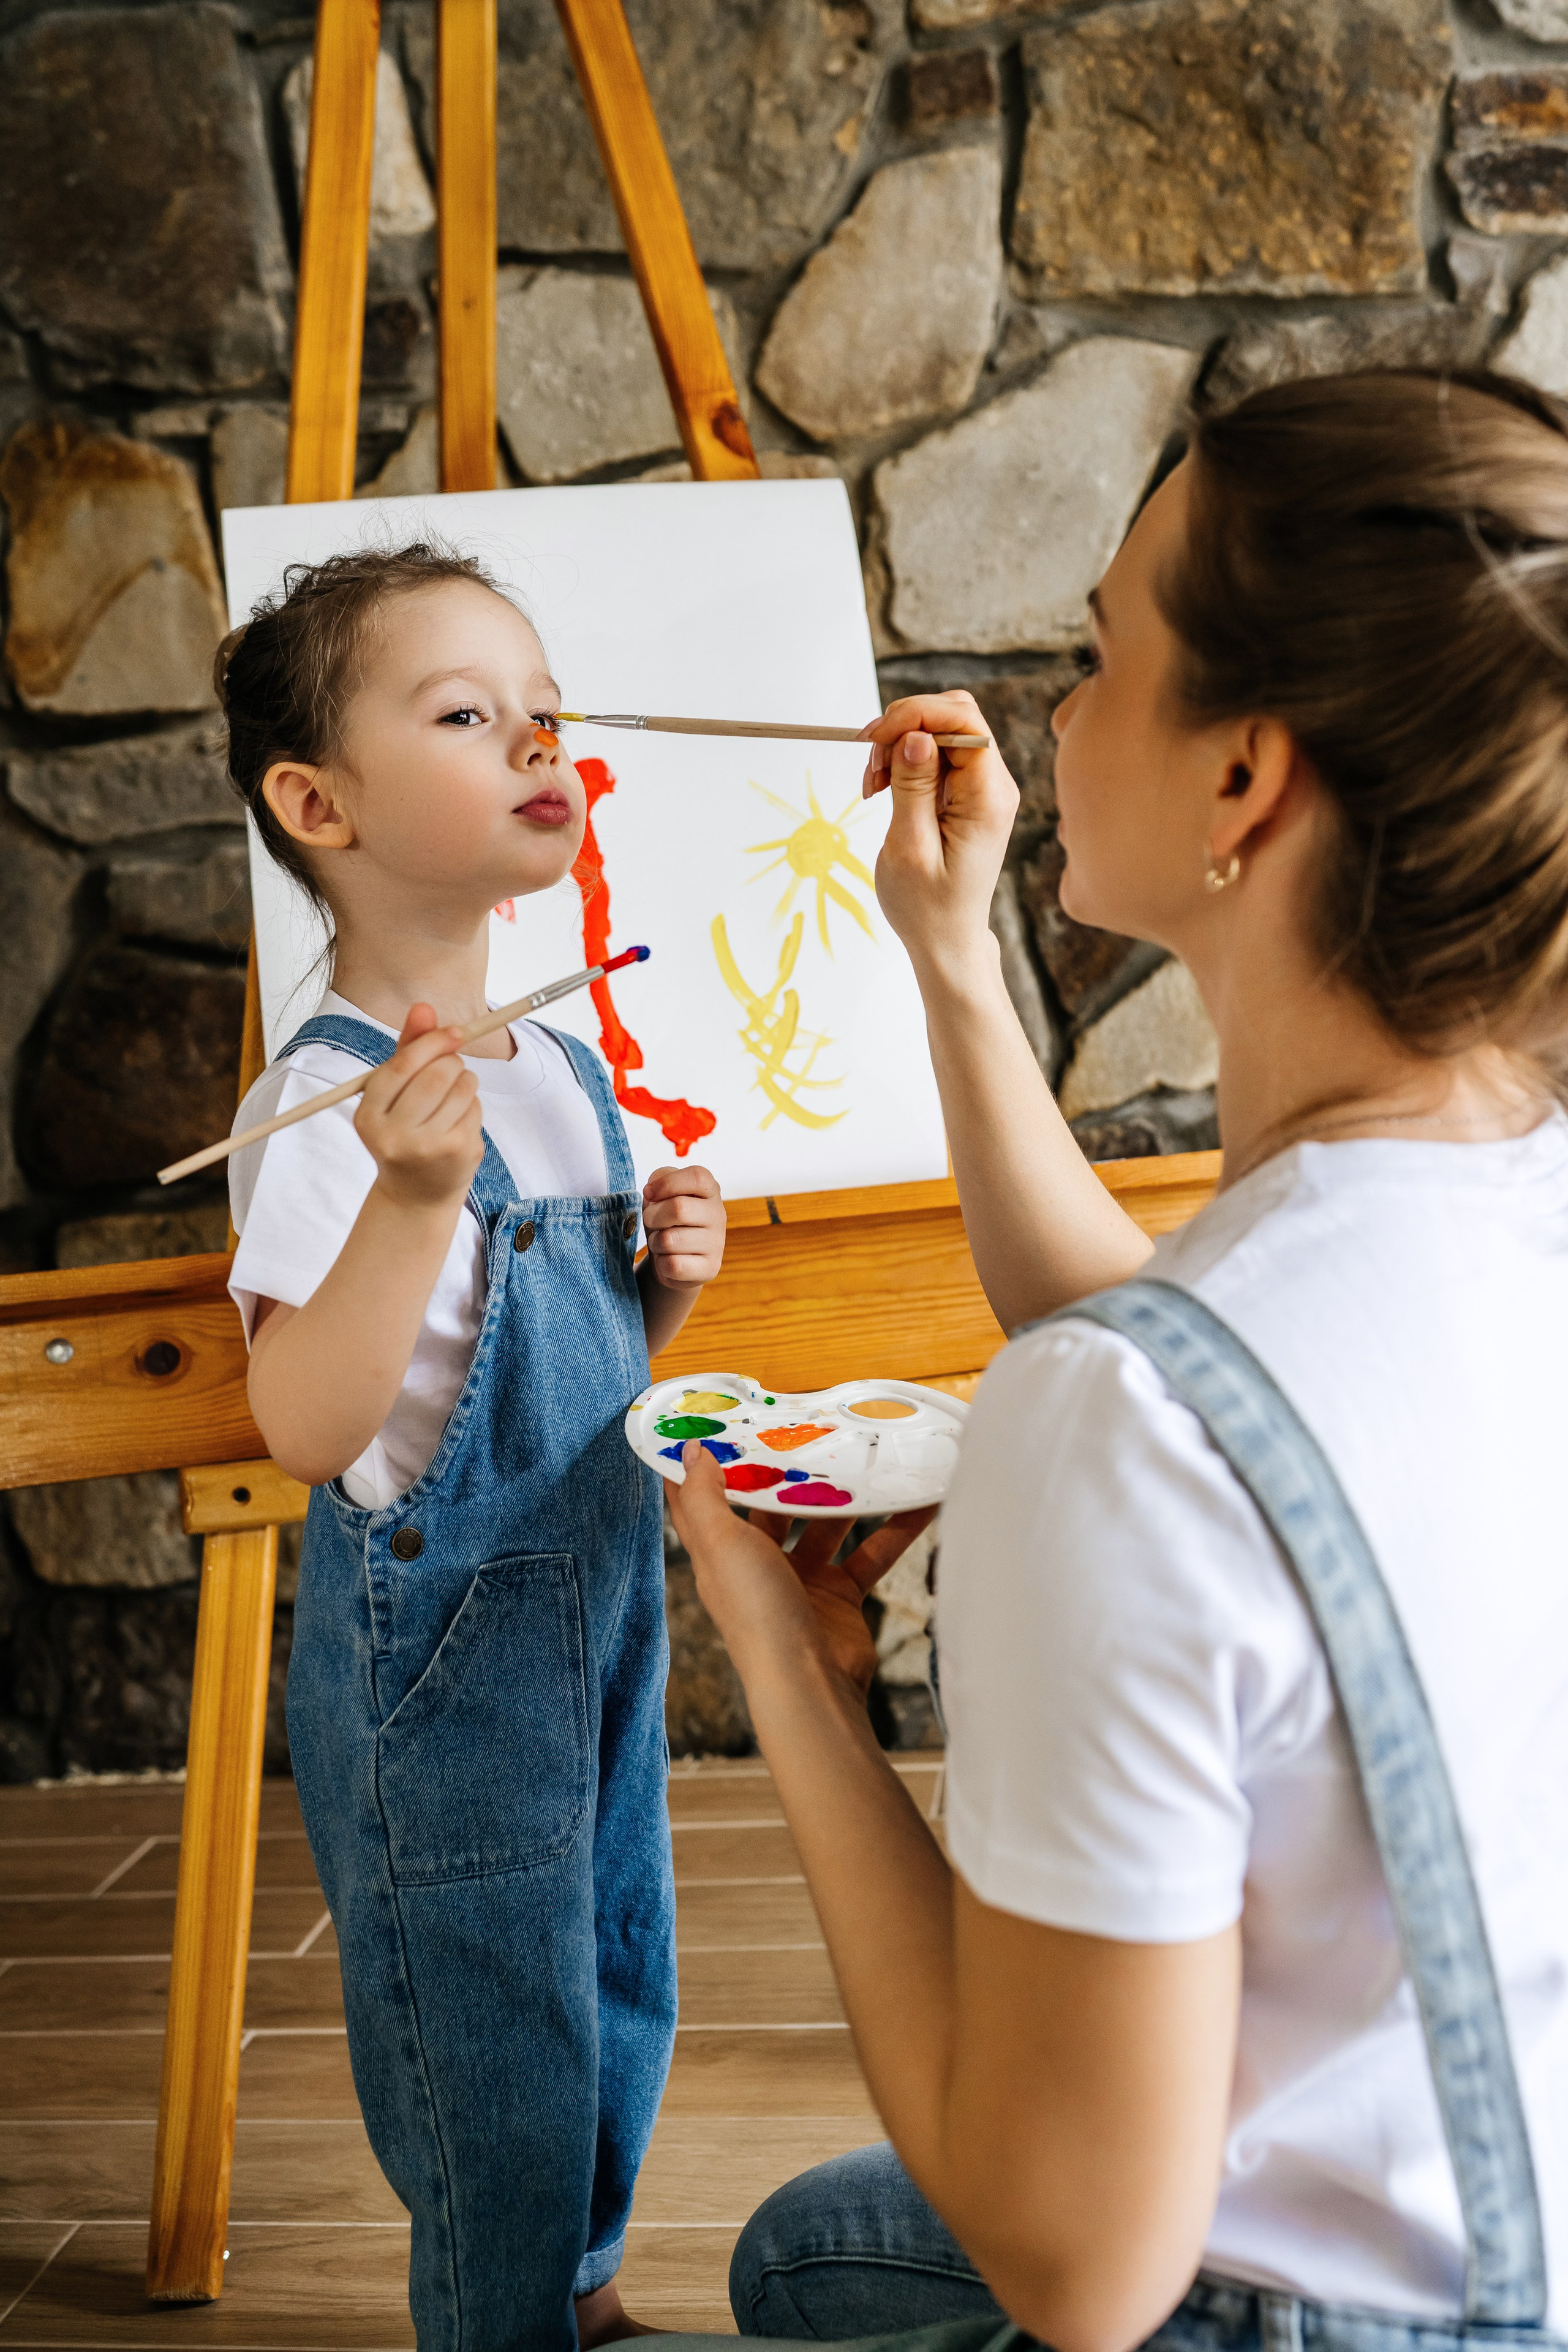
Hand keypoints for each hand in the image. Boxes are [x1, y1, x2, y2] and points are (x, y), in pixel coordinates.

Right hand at [354, 1003, 483, 1210]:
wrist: (416, 1194)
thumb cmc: (404, 1132)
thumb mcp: (395, 1093)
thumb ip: (407, 1049)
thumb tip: (424, 1007)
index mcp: (367, 1117)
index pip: (401, 1067)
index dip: (431, 1042)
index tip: (454, 1031)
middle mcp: (393, 1136)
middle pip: (436, 1075)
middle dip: (451, 1061)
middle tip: (452, 1066)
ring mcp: (427, 1148)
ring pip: (462, 1088)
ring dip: (465, 1081)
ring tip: (453, 1096)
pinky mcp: (457, 1153)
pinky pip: (475, 1108)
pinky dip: (472, 1104)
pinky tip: (459, 1120)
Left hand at [642, 1163, 724, 1290]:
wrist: (674, 1258)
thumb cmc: (667, 1220)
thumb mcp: (662, 1193)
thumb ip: (660, 1179)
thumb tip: (652, 1191)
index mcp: (710, 1190)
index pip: (697, 1177)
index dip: (668, 1183)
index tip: (649, 1193)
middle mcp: (718, 1215)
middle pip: (679, 1209)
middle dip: (653, 1216)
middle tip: (650, 1221)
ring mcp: (716, 1243)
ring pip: (670, 1240)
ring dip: (655, 1242)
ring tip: (661, 1242)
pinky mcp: (710, 1268)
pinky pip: (674, 1265)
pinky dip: (661, 1263)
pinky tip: (667, 1260)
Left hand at [668, 1441, 935, 1698]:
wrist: (811, 1683)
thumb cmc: (758, 1616)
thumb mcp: (722, 1545)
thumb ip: (704, 1495)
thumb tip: (689, 1451)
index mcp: (719, 1553)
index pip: (700, 1500)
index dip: (700, 1464)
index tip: (712, 1422)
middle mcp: (757, 1565)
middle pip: (771, 1506)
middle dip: (790, 1471)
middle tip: (812, 1428)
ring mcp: (800, 1581)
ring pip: (826, 1525)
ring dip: (848, 1496)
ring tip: (871, 1456)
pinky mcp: (839, 1597)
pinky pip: (870, 1554)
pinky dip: (895, 1530)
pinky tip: (921, 1503)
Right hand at [860, 691, 1019, 983]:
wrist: (946, 940)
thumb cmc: (927, 907)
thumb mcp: (910, 848)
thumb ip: (913, 786)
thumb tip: (916, 735)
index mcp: (988, 798)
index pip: (964, 721)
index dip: (916, 714)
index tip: (875, 739)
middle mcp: (994, 785)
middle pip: (955, 715)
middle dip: (904, 725)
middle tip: (870, 763)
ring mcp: (982, 787)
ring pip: (941, 730)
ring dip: (899, 743)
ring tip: (873, 783)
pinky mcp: (966, 793)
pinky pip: (936, 753)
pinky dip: (903, 759)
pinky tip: (884, 786)